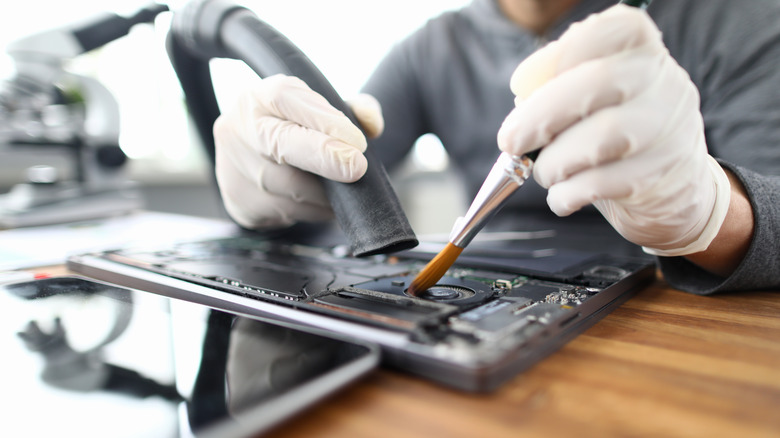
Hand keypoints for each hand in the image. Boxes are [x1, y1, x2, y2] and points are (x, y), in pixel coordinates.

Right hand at [213, 75, 383, 228]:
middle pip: (279, 144)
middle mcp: (239, 129)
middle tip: (357, 168)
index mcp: (259, 97)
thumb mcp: (321, 109)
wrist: (252, 156)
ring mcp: (234, 169)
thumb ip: (352, 109)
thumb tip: (371, 122)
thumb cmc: (295, 129)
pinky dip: (314, 210)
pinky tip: (320, 202)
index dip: (322, 119)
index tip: (356, 140)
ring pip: (290, 188)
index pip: (285, 98)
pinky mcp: (240, 203)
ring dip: (326, 194)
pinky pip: (286, 213)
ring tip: (343, 189)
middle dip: (323, 157)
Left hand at [497, 5, 730, 256]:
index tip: (519, 86)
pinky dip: (566, 194)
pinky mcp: (660, 175)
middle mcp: (663, 80)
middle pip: (598, 81)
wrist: (673, 186)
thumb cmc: (612, 130)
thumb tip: (523, 90)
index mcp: (640, 46)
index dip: (553, 57)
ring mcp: (668, 129)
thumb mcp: (587, 94)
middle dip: (540, 115)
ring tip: (544, 172)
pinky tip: (561, 195)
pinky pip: (600, 184)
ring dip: (553, 162)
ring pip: (601, 137)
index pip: (601, 32)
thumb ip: (554, 83)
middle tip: (510, 141)